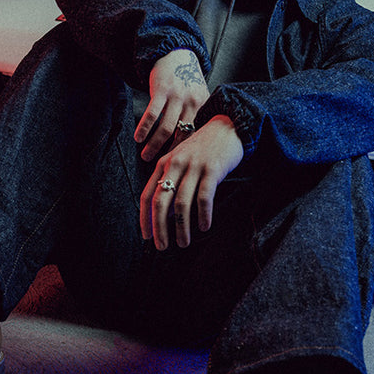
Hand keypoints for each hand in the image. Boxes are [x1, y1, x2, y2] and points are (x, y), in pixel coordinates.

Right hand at [135, 49, 209, 160]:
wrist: (176, 52)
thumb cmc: (187, 79)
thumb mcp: (199, 97)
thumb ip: (198, 118)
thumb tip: (194, 148)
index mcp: (204, 106)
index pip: (198, 136)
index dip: (190, 154)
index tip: (182, 169)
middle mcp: (193, 102)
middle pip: (182, 136)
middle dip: (171, 155)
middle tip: (161, 169)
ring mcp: (177, 95)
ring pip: (166, 128)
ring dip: (154, 145)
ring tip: (146, 157)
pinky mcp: (161, 89)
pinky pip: (152, 114)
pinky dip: (144, 129)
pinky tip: (137, 139)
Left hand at [140, 115, 243, 248]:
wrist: (228, 127)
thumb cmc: (203, 149)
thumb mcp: (182, 162)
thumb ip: (172, 184)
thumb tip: (165, 215)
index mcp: (164, 164)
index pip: (147, 195)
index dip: (145, 218)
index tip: (146, 237)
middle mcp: (175, 164)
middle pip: (161, 202)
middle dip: (160, 228)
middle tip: (162, 247)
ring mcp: (194, 166)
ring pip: (182, 203)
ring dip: (181, 227)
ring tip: (183, 243)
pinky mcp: (212, 169)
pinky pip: (204, 198)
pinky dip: (203, 215)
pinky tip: (204, 227)